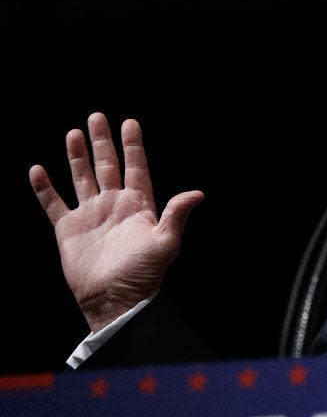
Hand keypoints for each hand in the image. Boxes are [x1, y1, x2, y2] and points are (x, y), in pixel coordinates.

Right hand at [30, 112, 202, 331]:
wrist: (114, 299)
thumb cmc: (143, 274)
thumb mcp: (165, 243)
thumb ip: (176, 215)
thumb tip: (198, 193)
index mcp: (138, 206)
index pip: (136, 168)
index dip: (132, 146)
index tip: (129, 123)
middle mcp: (114, 205)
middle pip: (107, 166)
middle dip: (102, 142)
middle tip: (97, 117)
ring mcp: (91, 215)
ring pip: (82, 178)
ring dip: (77, 157)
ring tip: (73, 133)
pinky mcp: (68, 230)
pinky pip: (53, 204)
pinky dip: (45, 188)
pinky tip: (38, 170)